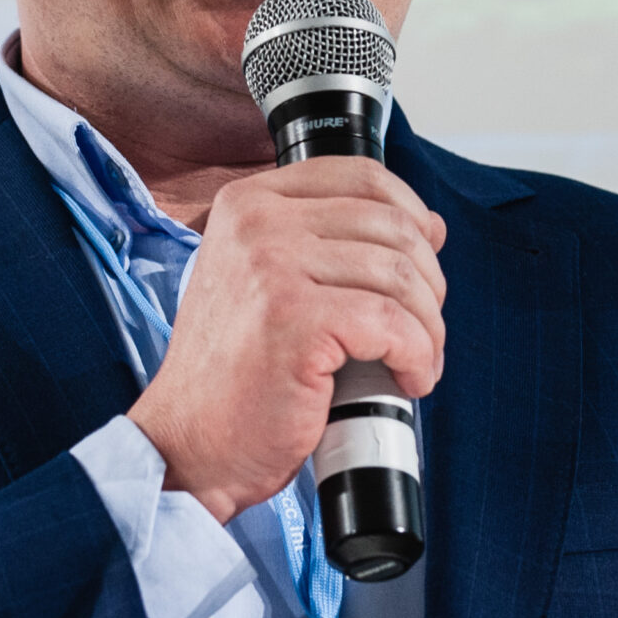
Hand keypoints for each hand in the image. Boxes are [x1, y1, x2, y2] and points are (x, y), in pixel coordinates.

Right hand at [128, 158, 445, 520]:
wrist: (189, 441)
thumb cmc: (232, 375)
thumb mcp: (266, 282)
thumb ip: (329, 245)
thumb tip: (428, 229)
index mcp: (249, 203)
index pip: (362, 176)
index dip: (413, 214)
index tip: (427, 256)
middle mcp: (258, 223)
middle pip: (392, 227)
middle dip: (427, 284)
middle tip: (421, 330)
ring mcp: (273, 267)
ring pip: (400, 277)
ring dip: (427, 329)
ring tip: (415, 362)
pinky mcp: (295, 320)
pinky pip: (393, 325)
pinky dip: (417, 356)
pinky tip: (408, 378)